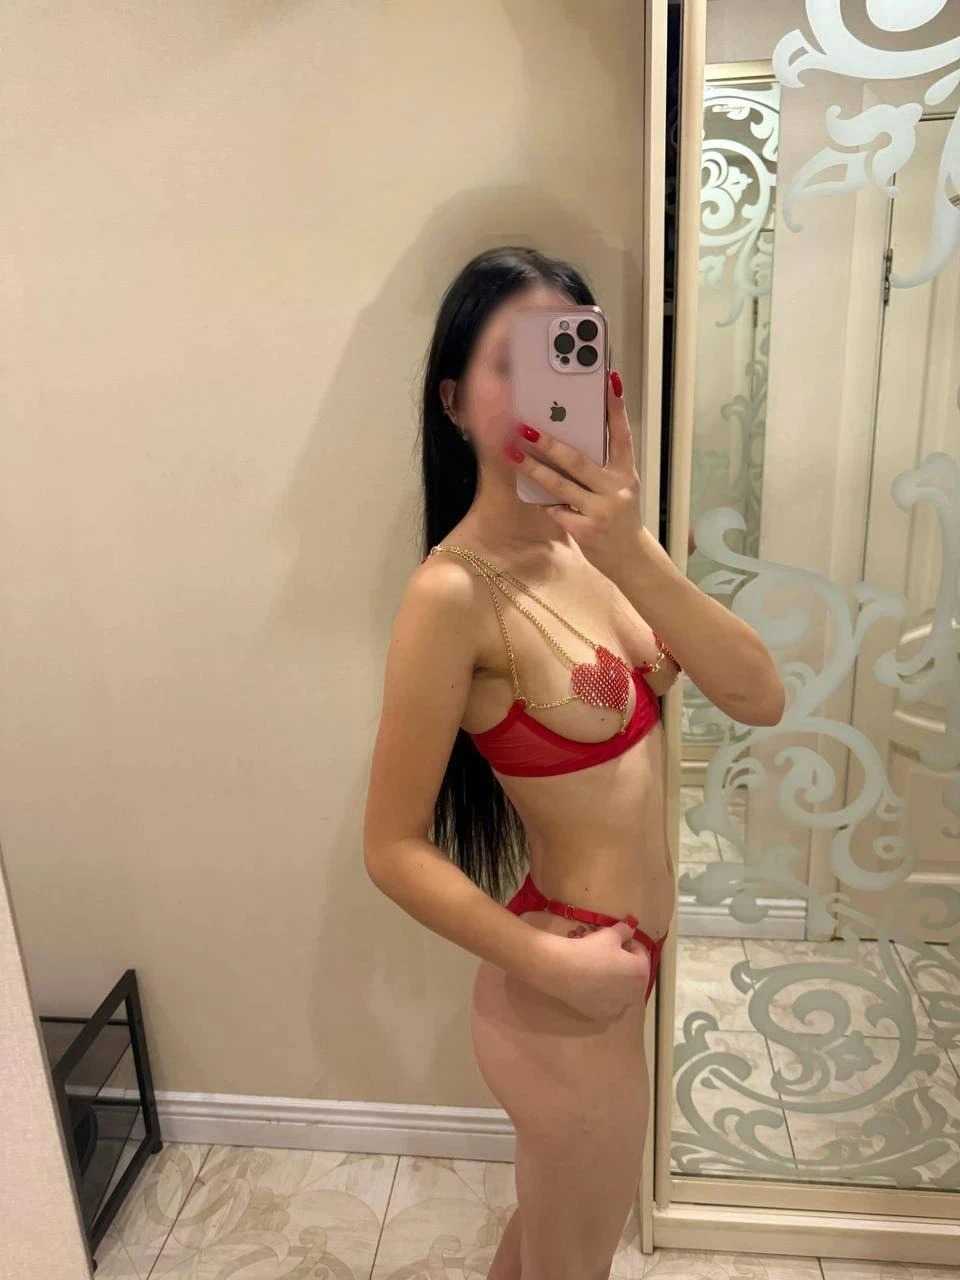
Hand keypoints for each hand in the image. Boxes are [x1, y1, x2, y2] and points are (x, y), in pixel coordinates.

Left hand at [505, 368, 646, 582]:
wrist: (631, 559)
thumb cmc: (618, 517)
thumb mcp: (618, 489)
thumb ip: (599, 469)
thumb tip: (566, 441)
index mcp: (627, 473)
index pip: (621, 435)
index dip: (616, 408)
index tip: (609, 380)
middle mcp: (616, 489)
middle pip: (578, 461)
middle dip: (549, 443)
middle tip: (524, 426)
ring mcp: (602, 511)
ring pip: (560, 486)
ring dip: (533, 469)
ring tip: (512, 452)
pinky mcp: (587, 530)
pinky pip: (557, 511)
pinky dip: (545, 504)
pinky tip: (533, 497)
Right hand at [535, 921, 652, 1021]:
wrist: (563, 971)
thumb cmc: (590, 950)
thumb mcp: (609, 934)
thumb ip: (624, 930)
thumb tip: (630, 929)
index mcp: (640, 971)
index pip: (640, 953)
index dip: (628, 943)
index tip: (615, 938)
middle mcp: (635, 992)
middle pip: (632, 973)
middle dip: (622, 961)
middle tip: (605, 951)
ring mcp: (619, 1007)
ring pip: (622, 989)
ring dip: (615, 977)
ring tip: (598, 966)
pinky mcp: (604, 1015)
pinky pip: (609, 1003)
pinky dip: (605, 994)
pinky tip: (593, 984)